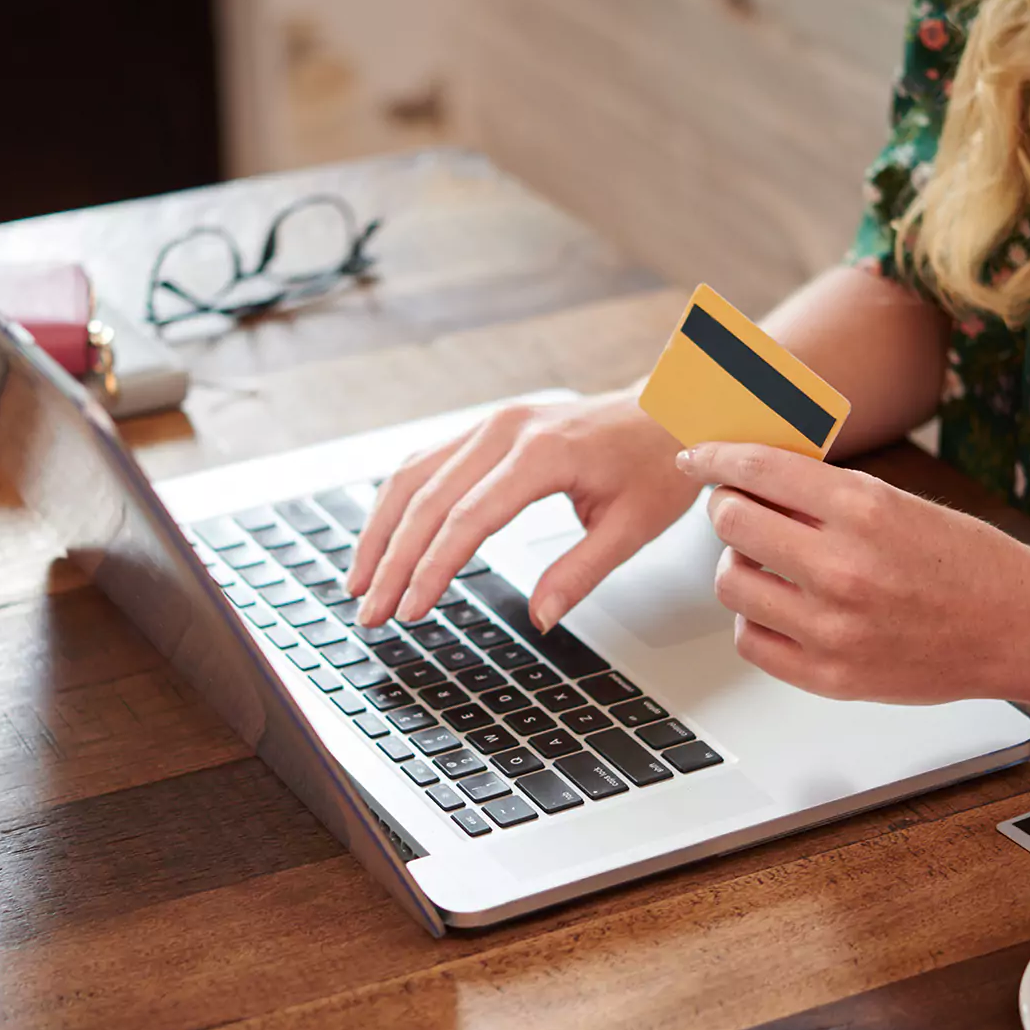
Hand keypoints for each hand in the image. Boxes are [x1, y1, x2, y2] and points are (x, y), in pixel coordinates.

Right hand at [348, 389, 698, 629]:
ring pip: (413, 477)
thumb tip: (540, 619)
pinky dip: (398, 504)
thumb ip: (580, 573)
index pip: (467, 519)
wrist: (668, 410)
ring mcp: (491, 425)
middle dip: (392, 562)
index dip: (432, 569)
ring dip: (381, 531)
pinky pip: (426, 464)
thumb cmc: (656, 465)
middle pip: (427, 500)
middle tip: (371, 614)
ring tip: (361, 584)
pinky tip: (383, 540)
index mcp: (542, 453)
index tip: (411, 610)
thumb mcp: (632, 528)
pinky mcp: (486, 429)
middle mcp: (505, 431)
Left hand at [675, 442, 1029, 703]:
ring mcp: (834, 627)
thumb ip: (822, 494)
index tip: (698, 458)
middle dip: (728, 508)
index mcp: (865, 508)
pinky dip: (754, 618)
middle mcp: (844, 567)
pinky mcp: (830, 676)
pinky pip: (750, 639)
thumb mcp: (897, 503)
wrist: (1019, 627)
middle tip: (741, 510)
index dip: (715, 457)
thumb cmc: (963, 560)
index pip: (757, 469)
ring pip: (731, 582)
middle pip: (731, 522)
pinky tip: (780, 606)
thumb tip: (747, 476)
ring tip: (768, 563)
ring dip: (739, 565)